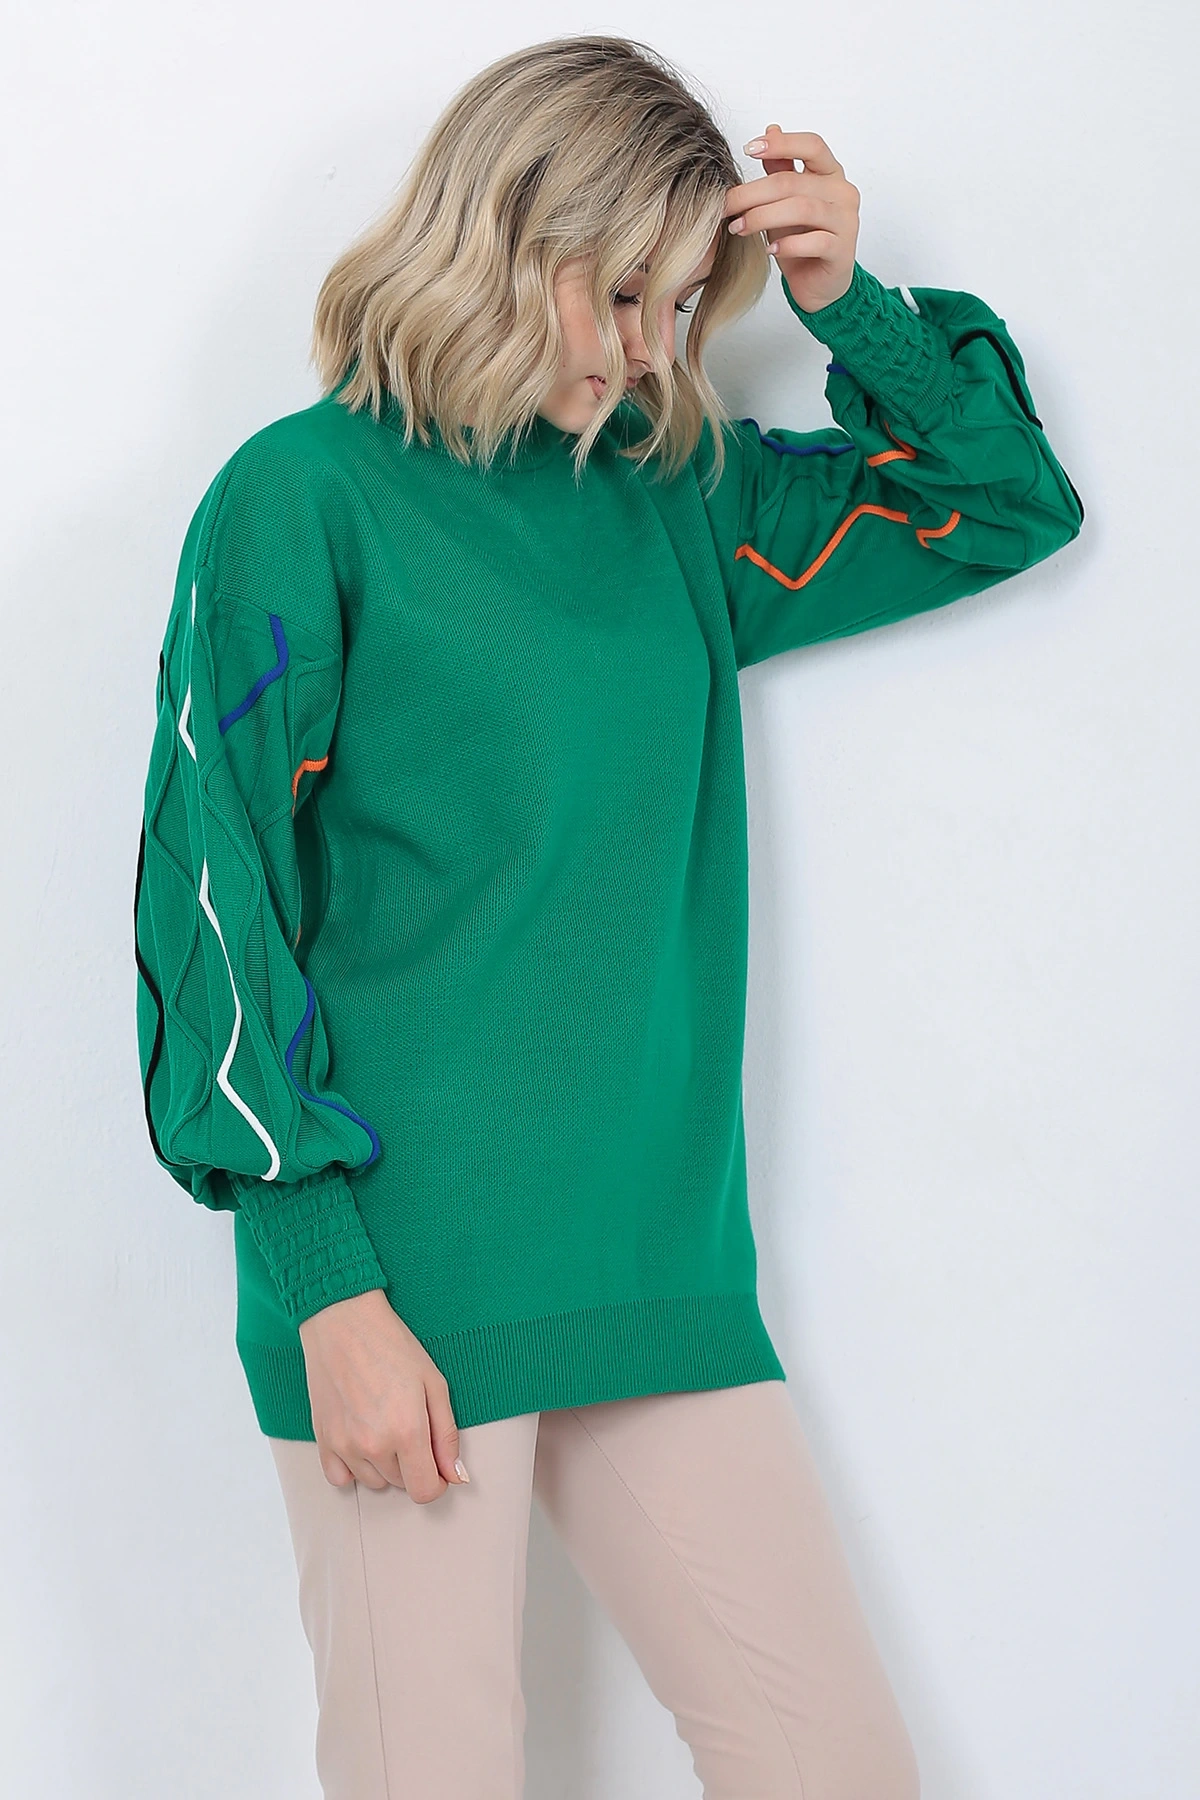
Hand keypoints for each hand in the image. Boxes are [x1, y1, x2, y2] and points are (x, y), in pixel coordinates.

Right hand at [297, 1288, 468, 1500]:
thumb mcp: (434, 1384)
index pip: (424, 1491)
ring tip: (385, 1424)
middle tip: (410, 1424)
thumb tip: (455, 1475)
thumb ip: (447, 1435)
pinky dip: (353, 1467)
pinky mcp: (322, 1440)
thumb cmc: (391, 1345)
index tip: (437, 1464)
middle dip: (412, 1464)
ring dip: (385, 1465)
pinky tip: (361, 1439)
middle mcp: (373, 1445)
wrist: (343, 1321)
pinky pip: (340, 1478)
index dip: (437, 1481)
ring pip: (374, 1482)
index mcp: (407, 1431)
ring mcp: (344, 1445)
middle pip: (401, 1484)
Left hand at [723, 126, 859, 313]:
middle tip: (726, 205)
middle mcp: (842, 192)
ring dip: (763, 217)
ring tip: (739, 228)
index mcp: (830, 173)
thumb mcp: (786, 200)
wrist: (818, 285)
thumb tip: (771, 129)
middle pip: (793, 182)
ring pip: (802, 209)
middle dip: (753, 193)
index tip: (748, 149)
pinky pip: (814, 242)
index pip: (812, 145)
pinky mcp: (842, 250)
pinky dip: (788, 245)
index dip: (781, 144)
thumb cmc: (802, 239)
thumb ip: (781, 167)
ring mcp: (846, 221)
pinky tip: (770, 250)